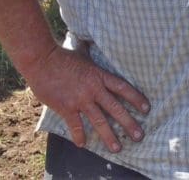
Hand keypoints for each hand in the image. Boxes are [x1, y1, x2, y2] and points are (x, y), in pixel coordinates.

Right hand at [23, 44, 150, 152]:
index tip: (147, 109)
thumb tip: (95, 40)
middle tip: (139, 136)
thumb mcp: (84, 54)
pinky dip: (79, 136)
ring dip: (109, 136)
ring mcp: (80, 99)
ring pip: (99, 121)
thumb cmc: (63, 56)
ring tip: (117, 148)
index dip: (136, 98)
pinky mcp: (66, 107)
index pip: (123, 88)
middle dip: (129, 123)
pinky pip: (75, 125)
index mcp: (100, 76)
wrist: (42, 61)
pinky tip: (83, 145)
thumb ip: (92, 53)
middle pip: (116, 108)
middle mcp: (94, 89)